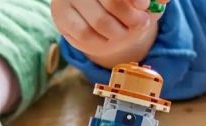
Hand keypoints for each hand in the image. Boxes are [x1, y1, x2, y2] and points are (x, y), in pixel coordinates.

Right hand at [51, 0, 167, 67]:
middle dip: (132, 18)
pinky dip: (102, 43)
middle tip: (142, 24)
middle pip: (112, 2)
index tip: (145, 5)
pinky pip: (85, 35)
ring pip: (100, 23)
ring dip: (120, 34)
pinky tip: (110, 39)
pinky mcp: (60, 13)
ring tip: (128, 32)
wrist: (99, 10)